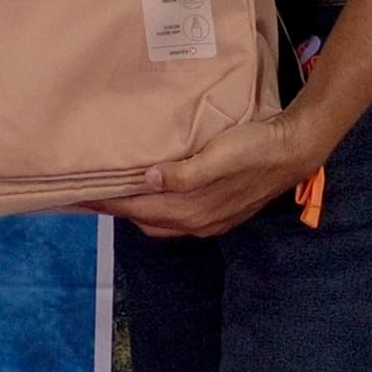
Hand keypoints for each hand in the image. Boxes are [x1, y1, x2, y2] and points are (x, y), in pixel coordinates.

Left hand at [106, 110, 328, 239]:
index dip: (106, 202)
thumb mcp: (218, 157)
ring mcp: (210, 221)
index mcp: (192, 211)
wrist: (294, 151)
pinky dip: (157, 208)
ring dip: (136, 209)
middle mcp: (198, 223)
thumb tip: (147, 180)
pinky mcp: (220, 213)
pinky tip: (152, 190)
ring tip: (114, 189)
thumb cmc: (255, 149)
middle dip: (116, 207)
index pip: (136, 209)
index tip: (76, 193)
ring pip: (160, 221)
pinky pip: (177, 217)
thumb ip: (184, 174)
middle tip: (89, 189)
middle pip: (144, 219)